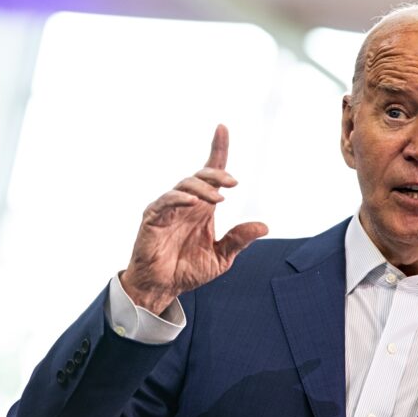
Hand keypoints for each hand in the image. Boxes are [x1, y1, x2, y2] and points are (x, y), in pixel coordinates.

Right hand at [120, 125, 268, 314]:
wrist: (162, 288)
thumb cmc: (187, 271)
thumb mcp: (221, 257)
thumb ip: (239, 240)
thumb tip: (264, 227)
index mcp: (203, 208)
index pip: (211, 173)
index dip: (217, 149)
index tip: (222, 128)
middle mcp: (187, 203)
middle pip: (201, 175)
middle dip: (218, 173)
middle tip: (233, 183)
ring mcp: (168, 208)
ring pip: (185, 184)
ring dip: (203, 188)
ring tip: (218, 199)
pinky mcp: (153, 217)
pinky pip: (166, 201)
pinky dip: (180, 198)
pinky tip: (193, 203)